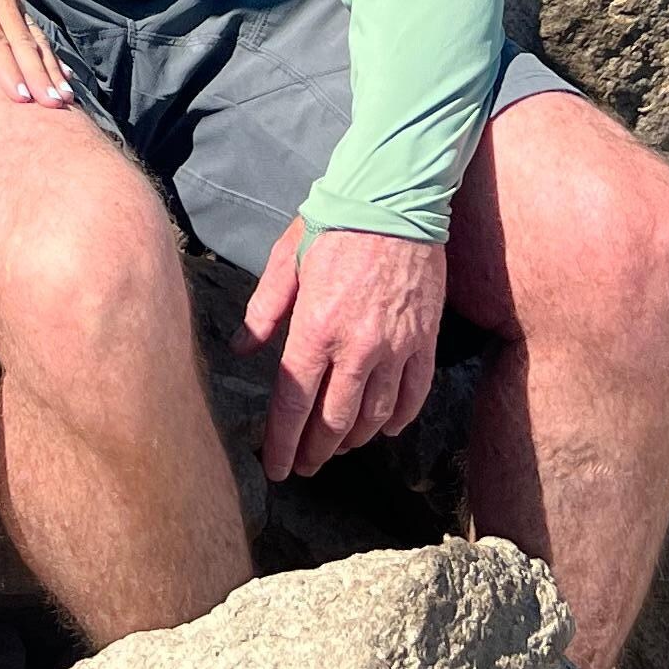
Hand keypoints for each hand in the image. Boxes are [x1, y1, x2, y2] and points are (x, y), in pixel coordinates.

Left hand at [0, 0, 69, 105]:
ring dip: (50, 67)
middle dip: (40, 75)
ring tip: (65, 96)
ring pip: (33, 35)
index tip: (23, 100)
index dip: (9, 72)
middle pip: (22, 40)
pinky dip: (48, 52)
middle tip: (55, 105)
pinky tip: (62, 72)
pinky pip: (33, 27)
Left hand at [240, 222, 445, 480]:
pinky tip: (386, 428)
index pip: (294, 404)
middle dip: (316, 452)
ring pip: (374, 416)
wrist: (395, 199)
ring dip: (354, 440)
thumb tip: (243, 349)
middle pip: (334, 421)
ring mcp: (395, 348)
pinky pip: (413, 396)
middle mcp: (356, 348)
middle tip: (305, 467)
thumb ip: (263, 310)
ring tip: (338, 447)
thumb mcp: (285, 260)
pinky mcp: (424, 341)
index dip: (282, 444)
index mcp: (315, 328)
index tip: (275, 468)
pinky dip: (398, 419)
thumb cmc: (334, 224)